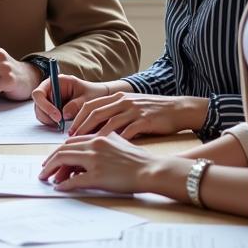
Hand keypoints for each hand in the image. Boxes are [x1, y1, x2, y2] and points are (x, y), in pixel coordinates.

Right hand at [32, 74, 113, 127]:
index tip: (58, 117)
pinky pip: (46, 118)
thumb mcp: (88, 98)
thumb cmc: (94, 93)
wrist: (100, 97)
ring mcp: (49, 100)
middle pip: (37, 105)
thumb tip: (64, 115)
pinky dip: (52, 123)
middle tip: (61, 124)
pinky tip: (64, 124)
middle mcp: (50, 90)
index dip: (45, 106)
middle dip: (47, 116)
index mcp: (56, 82)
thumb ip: (76, 105)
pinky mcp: (52, 109)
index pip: (39, 93)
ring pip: (40, 113)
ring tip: (65, 124)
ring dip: (50, 121)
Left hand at [39, 132, 175, 194]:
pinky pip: (75, 181)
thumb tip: (92, 148)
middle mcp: (95, 145)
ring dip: (52, 170)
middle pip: (63, 149)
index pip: (71, 141)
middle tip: (43, 170)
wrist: (153, 169)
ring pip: (64, 161)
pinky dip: (65, 185)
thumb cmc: (140, 158)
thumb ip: (105, 141)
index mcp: (99, 137)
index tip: (52, 158)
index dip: (59, 150)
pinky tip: (60, 189)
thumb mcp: (120, 142)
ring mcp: (96, 160)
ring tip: (47, 178)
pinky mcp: (99, 176)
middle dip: (50, 160)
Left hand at [68, 93, 208, 138]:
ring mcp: (134, 110)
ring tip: (86, 146)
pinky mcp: (145, 121)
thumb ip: (114, 113)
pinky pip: (127, 131)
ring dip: (95, 135)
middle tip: (71, 140)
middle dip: (81, 126)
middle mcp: (123, 101)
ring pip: (109, 122)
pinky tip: (108, 151)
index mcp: (118, 97)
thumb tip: (96, 127)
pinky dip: (116, 141)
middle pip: (95, 112)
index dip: (78, 117)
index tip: (69, 130)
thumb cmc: (153, 111)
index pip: (91, 105)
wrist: (178, 109)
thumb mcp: (131, 107)